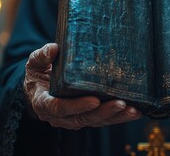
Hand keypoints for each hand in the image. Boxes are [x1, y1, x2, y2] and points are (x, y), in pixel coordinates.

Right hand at [23, 43, 141, 129]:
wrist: (40, 87)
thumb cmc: (38, 74)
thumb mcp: (34, 63)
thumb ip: (42, 56)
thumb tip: (54, 49)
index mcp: (44, 103)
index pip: (60, 107)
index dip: (77, 106)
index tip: (94, 100)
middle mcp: (60, 116)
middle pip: (83, 117)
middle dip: (104, 112)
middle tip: (120, 104)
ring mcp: (75, 118)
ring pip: (96, 121)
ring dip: (116, 117)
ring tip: (132, 110)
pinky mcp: (87, 117)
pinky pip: (104, 120)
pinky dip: (120, 117)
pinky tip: (135, 112)